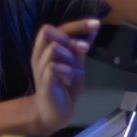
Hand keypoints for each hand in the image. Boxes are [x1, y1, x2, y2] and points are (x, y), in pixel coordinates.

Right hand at [30, 18, 98, 133]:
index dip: (79, 24)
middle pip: (50, 32)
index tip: (97, 24)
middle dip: (72, 39)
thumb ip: (80, 48)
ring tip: (72, 72)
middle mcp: (40, 55)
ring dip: (70, 58)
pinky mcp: (44, 83)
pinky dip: (65, 71)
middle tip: (85, 49)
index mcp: (48, 49)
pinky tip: (68, 80)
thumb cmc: (64, 87)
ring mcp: (40, 69)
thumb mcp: (76, 64)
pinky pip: (53, 68)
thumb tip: (92, 30)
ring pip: (54, 49)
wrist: (53, 112)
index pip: (61, 28)